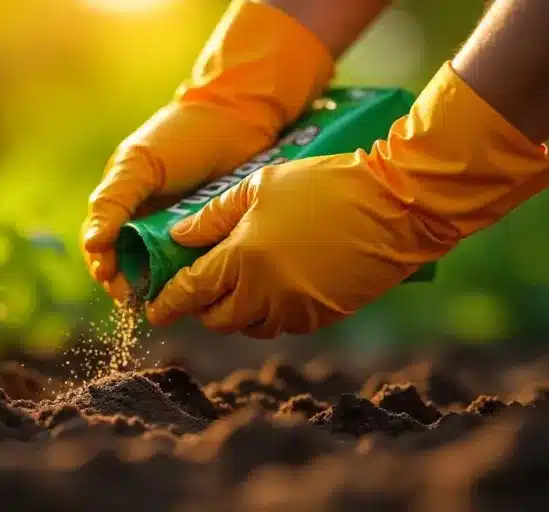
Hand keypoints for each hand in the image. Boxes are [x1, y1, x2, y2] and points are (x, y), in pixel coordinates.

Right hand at [81, 0, 333, 300]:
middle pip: (127, 261)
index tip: (111, 281)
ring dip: (155, 284)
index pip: (100, 242)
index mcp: (123, 198)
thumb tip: (93, 244)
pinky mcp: (206, 233)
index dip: (102, 264)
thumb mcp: (141, 163)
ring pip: (158, 267)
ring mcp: (176, 227)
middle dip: (127, 282)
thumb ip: (115, 200)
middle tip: (136, 297)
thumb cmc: (184, 134)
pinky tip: (189, 286)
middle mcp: (146, 217)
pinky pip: (190, 262)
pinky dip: (185, 275)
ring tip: (160, 298)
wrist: (241, 117)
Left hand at [147, 62, 548, 337]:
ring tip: (233, 285)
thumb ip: (212, 217)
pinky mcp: (322, 317)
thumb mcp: (260, 186)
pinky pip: (281, 325)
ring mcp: (296, 310)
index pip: (191, 292)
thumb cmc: (323, 185)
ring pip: (248, 326)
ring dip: (234, 312)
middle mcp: (265, 294)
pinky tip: (270, 287)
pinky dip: (267, 313)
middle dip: (200, 308)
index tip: (152, 308)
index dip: (167, 302)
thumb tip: (177, 238)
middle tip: (194, 290)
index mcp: (242, 259)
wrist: (396, 207)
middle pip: (216, 318)